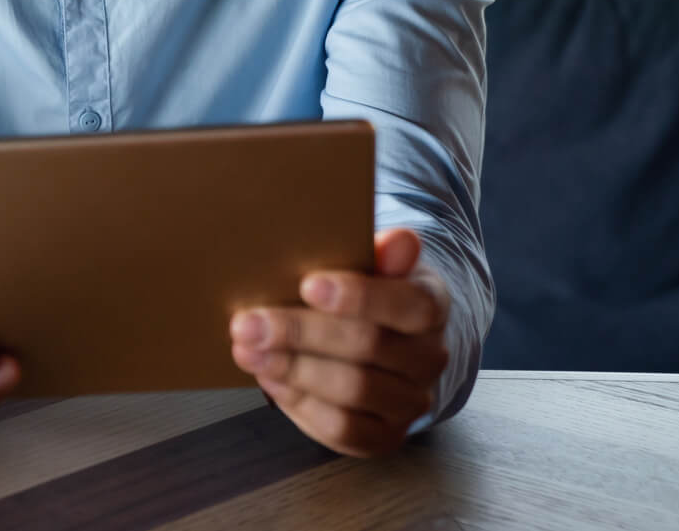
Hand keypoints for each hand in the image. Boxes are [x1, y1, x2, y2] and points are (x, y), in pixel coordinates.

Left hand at [228, 228, 450, 457]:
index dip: (360, 296)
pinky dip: (300, 404)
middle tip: (247, 323)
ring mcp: (411, 402)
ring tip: (247, 351)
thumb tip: (399, 241)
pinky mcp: (385, 436)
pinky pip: (344, 429)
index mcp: (430, 305)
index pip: (409, 303)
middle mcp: (429, 358)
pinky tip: (269, 379)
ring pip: (353, 390)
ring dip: (292, 370)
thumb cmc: (367, 290)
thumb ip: (381, 251)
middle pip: (367, 346)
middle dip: (300, 333)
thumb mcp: (374, 262)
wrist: (382, 337)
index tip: (307, 284)